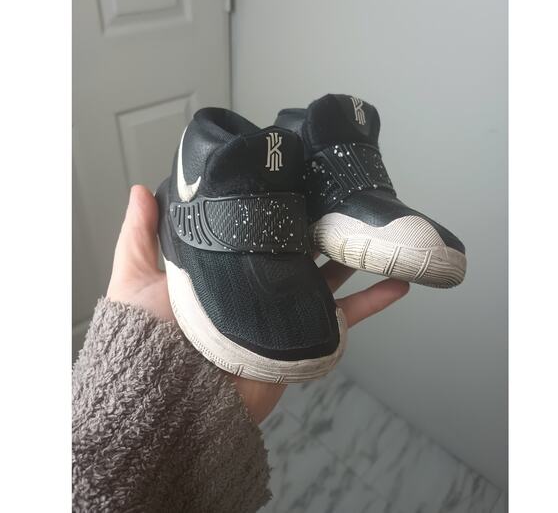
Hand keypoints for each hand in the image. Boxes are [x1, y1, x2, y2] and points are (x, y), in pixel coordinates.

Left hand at [107, 186, 409, 422]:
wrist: (170, 402)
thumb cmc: (147, 340)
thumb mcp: (135, 277)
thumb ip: (140, 234)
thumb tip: (140, 188)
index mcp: (225, 271)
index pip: (258, 232)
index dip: (278, 208)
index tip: (297, 179)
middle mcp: (257, 288)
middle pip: (299, 251)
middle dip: (321, 225)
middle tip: (343, 198)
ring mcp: (284, 314)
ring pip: (329, 279)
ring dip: (354, 255)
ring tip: (378, 230)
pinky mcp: (304, 338)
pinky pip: (346, 319)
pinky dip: (374, 302)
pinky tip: (397, 282)